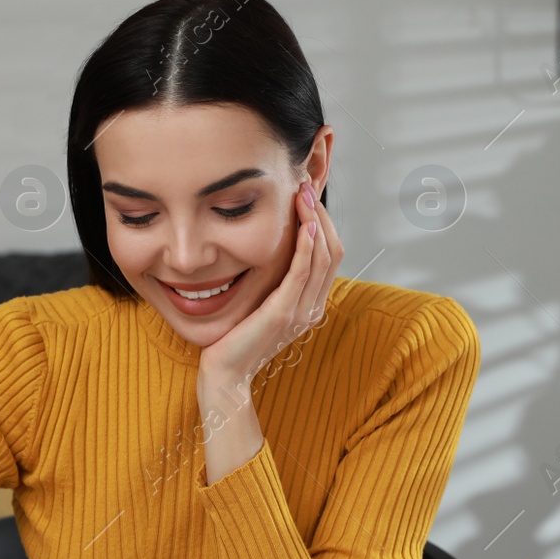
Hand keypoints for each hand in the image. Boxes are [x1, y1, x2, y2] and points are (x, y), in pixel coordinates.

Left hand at [198, 179, 342, 398]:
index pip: (331, 254)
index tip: (307, 193)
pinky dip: (308, 246)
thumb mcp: (261, 304)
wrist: (225, 375)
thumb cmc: (236, 339)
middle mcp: (313, 307)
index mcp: (311, 304)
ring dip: (315, 220)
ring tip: (304, 193)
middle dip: (321, 213)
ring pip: (324, 257)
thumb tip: (272, 250)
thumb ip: (274, 282)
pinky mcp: (283, 313)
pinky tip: (304, 224)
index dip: (323, 220)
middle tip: (307, 183)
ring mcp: (302, 312)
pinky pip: (303, 273)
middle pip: (334, 250)